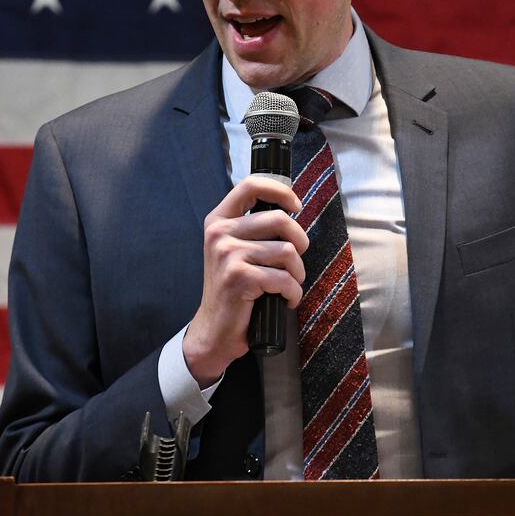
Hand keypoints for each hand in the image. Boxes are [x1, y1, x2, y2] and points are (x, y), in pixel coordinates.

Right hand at [183, 175, 307, 385]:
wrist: (214, 330)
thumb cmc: (234, 289)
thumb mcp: (235, 250)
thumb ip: (254, 228)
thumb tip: (291, 208)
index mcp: (219, 220)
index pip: (251, 185)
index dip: (281, 191)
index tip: (296, 206)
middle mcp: (219, 233)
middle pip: (280, 219)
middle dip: (299, 242)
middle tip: (295, 261)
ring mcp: (227, 254)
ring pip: (287, 251)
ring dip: (297, 273)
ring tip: (287, 285)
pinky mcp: (239, 278)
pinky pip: (285, 278)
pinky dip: (293, 293)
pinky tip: (284, 300)